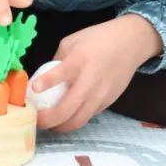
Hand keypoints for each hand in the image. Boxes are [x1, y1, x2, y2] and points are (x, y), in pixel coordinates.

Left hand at [33, 15, 162, 131]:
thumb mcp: (72, 42)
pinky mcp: (108, 101)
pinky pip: (88, 116)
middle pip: (66, 110)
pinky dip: (75, 119)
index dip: (46, 82)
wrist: (131, 42)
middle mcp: (90, 80)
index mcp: (79, 60)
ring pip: (77, 121)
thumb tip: (43, 81)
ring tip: (50, 125)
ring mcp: (100, 94)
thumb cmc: (98, 38)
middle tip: (35, 121)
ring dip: (60, 127)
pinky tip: (68, 116)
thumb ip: (57, 62)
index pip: (61, 73)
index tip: (34, 89)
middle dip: (47, 121)